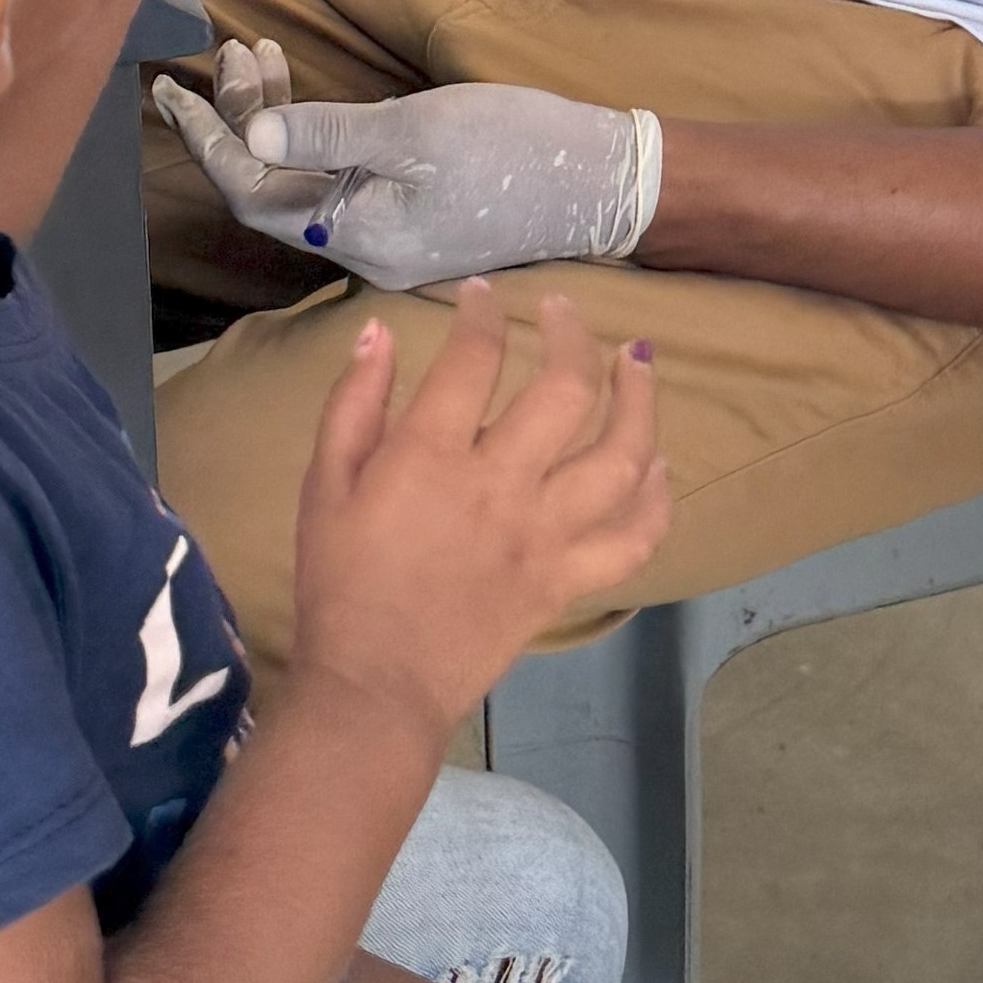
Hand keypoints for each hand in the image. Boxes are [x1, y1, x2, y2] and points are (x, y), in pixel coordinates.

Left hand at [153, 47, 661, 292]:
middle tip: (235, 54)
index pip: (252, 193)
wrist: (603, 180)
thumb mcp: (414, 129)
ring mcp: (388, 237)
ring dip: (274, 121)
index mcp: (358, 236)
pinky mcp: (411, 218)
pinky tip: (309, 94)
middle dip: (239, 120)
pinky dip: (313, 135)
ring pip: (302, 182)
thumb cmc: (516, 149)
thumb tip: (249, 134)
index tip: (178, 91)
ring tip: (263, 55)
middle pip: (270, 189)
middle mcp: (363, 249)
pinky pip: (335, 180)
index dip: (211, 142)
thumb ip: (328, 133)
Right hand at [283, 282, 669, 741]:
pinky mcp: (567, 580)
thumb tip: (379, 333)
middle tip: (562, 311)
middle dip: (572, 334)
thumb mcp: (323, 486)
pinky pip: (633, 538)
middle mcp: (501, 485)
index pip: (475, 357)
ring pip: (620, 457)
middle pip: (565, 389)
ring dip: (638, 401)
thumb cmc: (340, 583)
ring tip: (638, 363)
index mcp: (431, 455)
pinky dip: (657, 500)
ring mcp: (544, 536)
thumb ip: (353, 405)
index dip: (482, 314)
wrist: (376, 685)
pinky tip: (659, 466)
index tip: (482, 297)